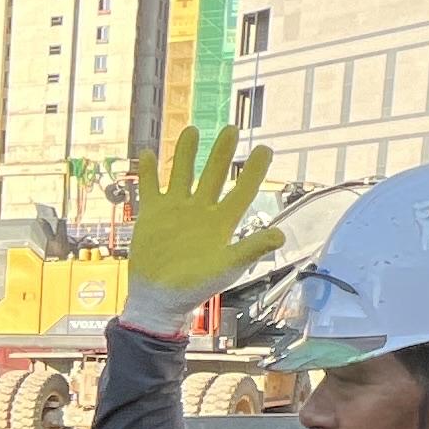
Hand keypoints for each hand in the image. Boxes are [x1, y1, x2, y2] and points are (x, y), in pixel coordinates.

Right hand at [120, 127, 284, 335]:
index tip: (266, 149)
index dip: (255, 171)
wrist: (160, 299)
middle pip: (214, 175)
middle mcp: (201, 211)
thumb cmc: (196, 286)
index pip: (242, 191)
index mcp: (222, 222)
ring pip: (182, 174)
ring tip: (193, 130)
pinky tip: (148, 154)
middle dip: (222, 152)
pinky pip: (150, 188)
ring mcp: (176, 210)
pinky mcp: (152, 214)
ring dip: (187, 153)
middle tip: (231, 129)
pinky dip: (148, 172)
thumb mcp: (227, 267)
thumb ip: (251, 249)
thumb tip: (280, 235)